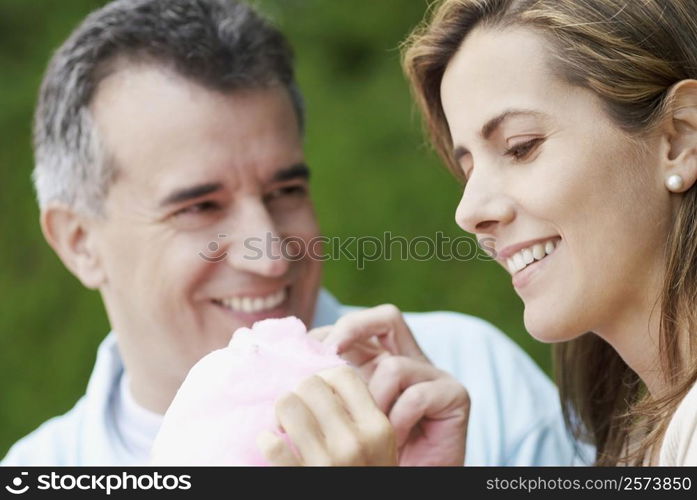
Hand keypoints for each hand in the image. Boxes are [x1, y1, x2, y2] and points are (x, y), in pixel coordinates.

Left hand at [257, 365, 396, 465]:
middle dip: (300, 395)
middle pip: (310, 384)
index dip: (324, 379)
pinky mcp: (300, 481)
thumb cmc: (367, 476)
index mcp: (377, 427)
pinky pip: (270, 444)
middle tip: (299, 413)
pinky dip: (266, 440)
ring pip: (286, 403)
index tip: (319, 396)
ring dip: (280, 414)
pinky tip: (273, 446)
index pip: (343, 375)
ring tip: (285, 427)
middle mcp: (354, 442)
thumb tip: (321, 379)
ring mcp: (326, 463)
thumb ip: (359, 413)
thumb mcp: (378, 445)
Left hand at [310, 304, 468, 465]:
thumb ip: (329, 389)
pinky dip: (399, 422)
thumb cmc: (371, 456)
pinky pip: (416, 396)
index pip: (358, 326)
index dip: (333, 331)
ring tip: (372, 432)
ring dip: (376, 403)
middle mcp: (409, 360)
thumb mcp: (343, 416)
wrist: (409, 481)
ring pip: (393, 366)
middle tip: (330, 357)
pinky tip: (396, 442)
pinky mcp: (455, 395)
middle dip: (353, 330)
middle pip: (387, 317)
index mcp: (381, 361)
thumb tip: (293, 364)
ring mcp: (433, 375)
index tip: (309, 353)